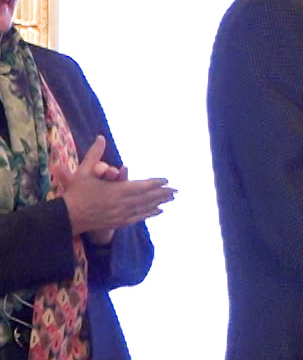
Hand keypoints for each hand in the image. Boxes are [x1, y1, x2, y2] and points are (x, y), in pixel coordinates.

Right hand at [54, 136, 173, 240]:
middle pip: (148, 197)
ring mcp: (122, 214)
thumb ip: (94, 154)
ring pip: (145, 208)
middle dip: (163, 193)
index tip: (167, 180)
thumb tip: (101, 137)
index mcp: (116, 190)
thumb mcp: (84, 171)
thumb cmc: (77, 193)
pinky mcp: (120, 222)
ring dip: (159, 202)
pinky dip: (150, 213)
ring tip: (171, 198)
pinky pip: (139, 217)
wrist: (69, 216)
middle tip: (176, 190)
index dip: (156, 183)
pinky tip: (159, 211)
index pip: (142, 186)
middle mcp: (123, 203)